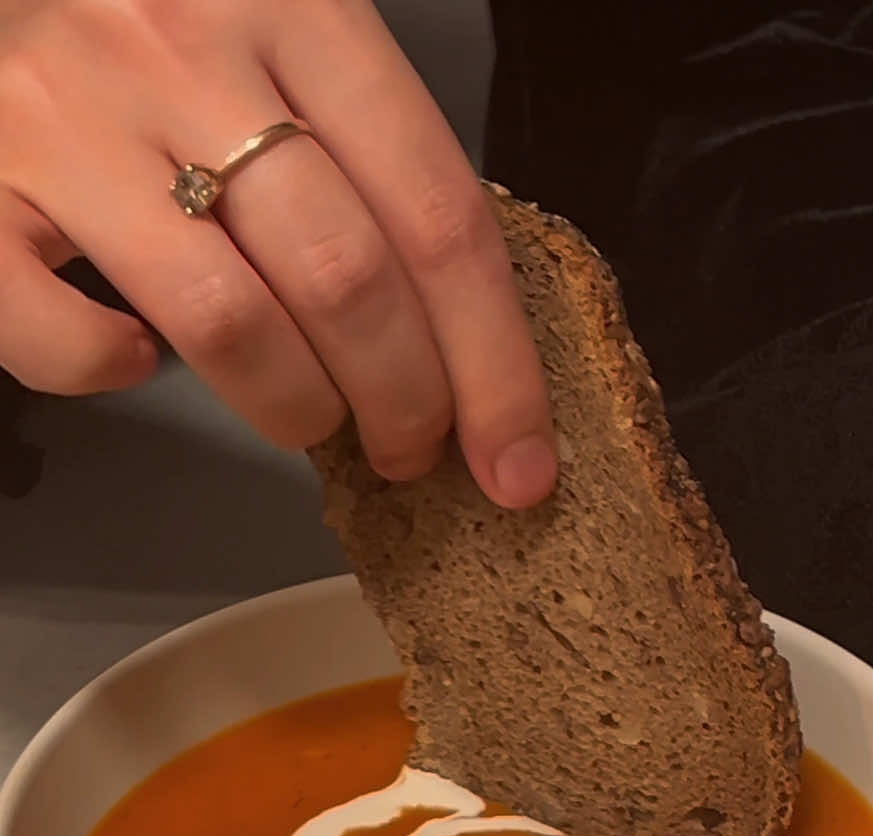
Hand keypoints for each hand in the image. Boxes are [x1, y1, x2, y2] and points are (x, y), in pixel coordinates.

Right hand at [0, 0, 555, 505]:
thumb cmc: (170, 31)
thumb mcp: (292, 49)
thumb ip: (368, 164)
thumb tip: (458, 347)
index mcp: (296, 8)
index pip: (439, 217)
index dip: (494, 364)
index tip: (517, 460)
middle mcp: (179, 48)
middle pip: (346, 278)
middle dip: (405, 402)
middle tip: (411, 448)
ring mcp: (67, 117)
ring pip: (227, 320)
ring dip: (294, 408)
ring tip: (308, 418)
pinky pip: (63, 337)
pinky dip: (111, 373)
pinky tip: (138, 356)